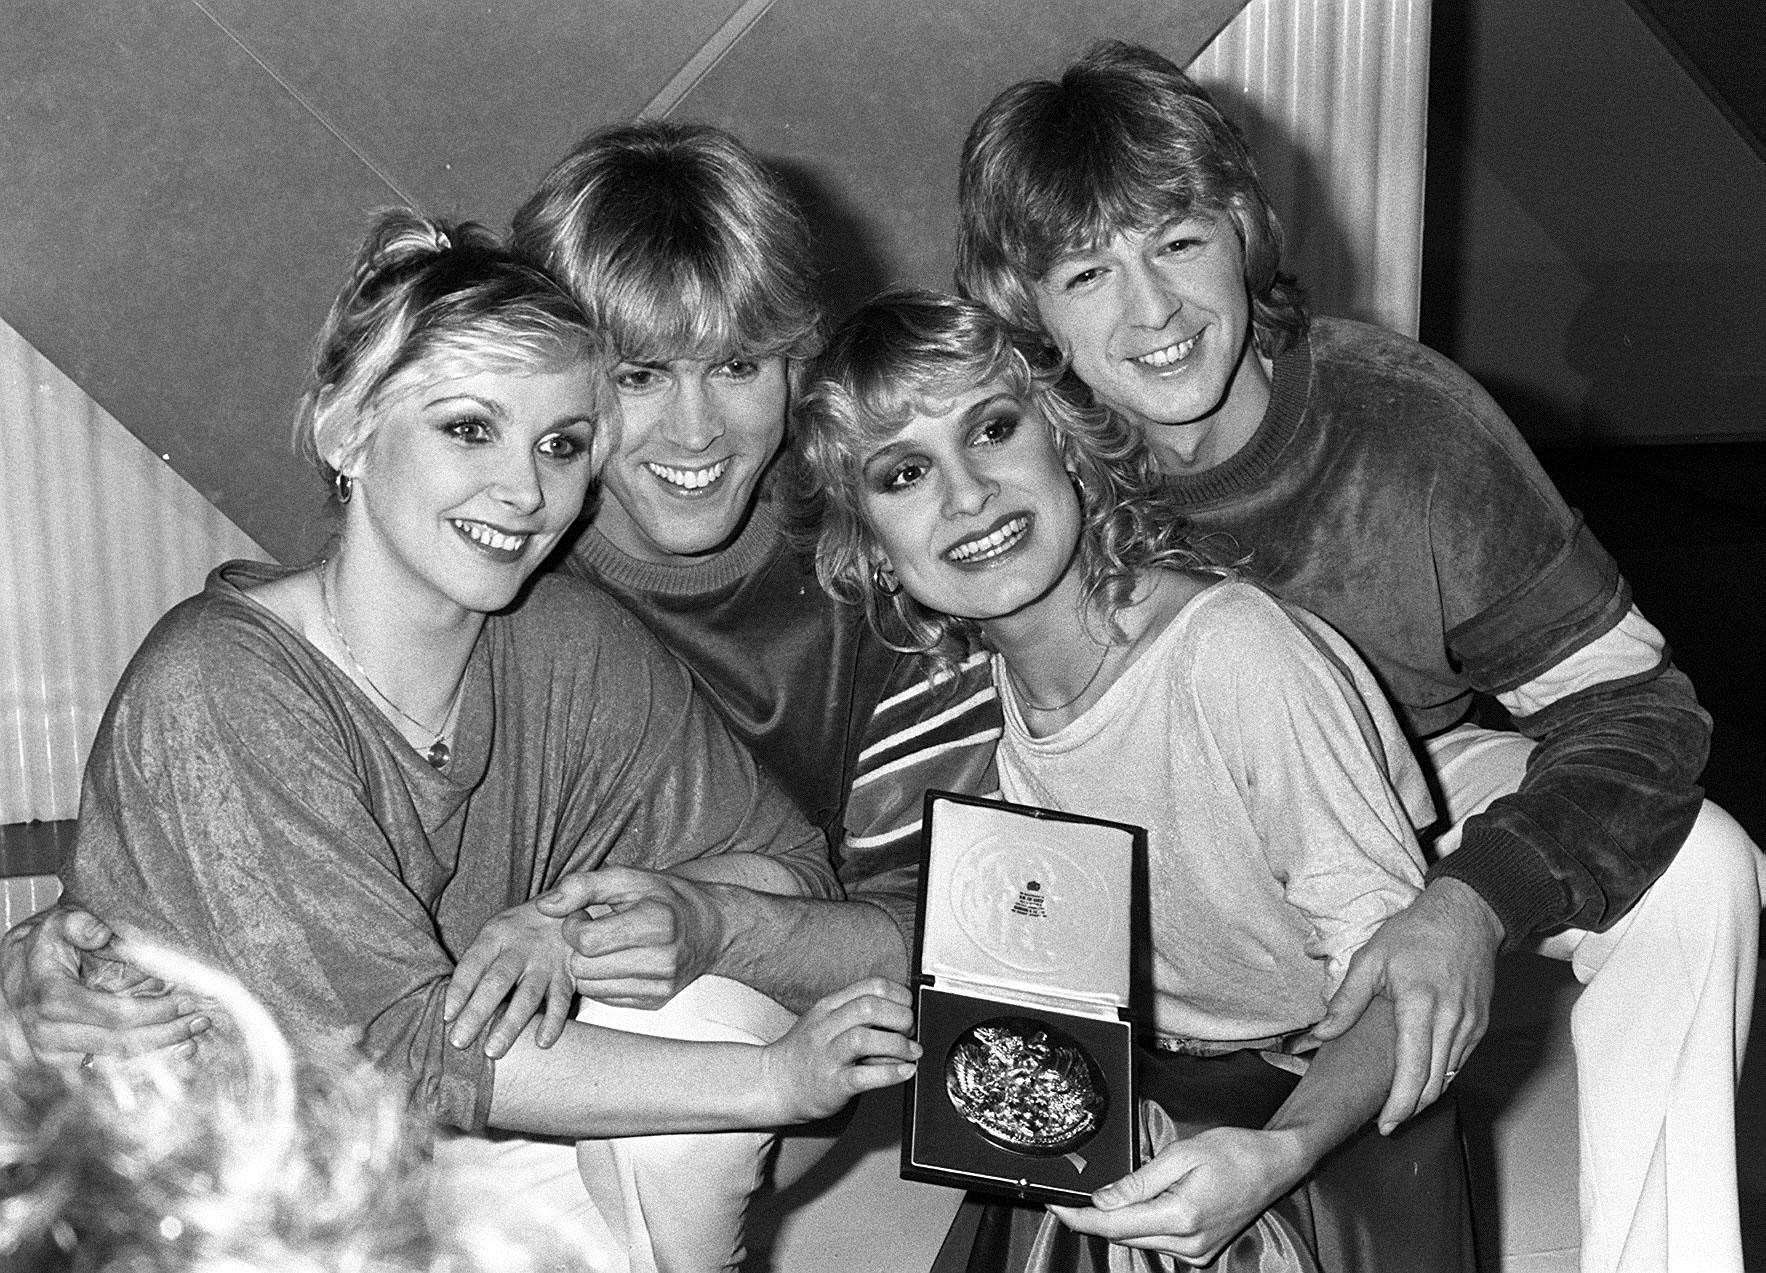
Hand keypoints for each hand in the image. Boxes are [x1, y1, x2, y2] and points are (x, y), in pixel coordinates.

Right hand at [0, 905, 209, 1063]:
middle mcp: (50, 1033)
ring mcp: (55, 1054)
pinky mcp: (63, 1064)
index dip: (155, 1011)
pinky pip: (108, 1072)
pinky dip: (143, 1068)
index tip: (188, 1001)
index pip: (114, 1015)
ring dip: (160, 1054)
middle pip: (120, 1043)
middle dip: (166, 1033)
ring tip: (194, 1039)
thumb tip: (103, 933)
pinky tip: (172, 1057)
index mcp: (53, 999)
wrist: (13, 975)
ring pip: (116, 1063)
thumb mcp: (58, 924)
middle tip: (201, 1021)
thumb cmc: (44, 948)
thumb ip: (80, 924)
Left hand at [445, 900, 574, 1057]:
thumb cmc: (522, 928)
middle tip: (459, 1042)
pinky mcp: (568, 974)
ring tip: (493, 1051)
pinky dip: (553, 1022)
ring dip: (510, 1025)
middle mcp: (521, 948)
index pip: (473, 964)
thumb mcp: (496, 930)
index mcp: (496, 934)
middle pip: (497, 982)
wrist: (571, 905)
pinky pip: (561, 1001)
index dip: (459, 990)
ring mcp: (546, 962)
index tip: (447, 1016)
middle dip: (476, 1014)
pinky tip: (541, 1042)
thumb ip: (478, 962)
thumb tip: (454, 1007)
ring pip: (527, 996)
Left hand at [537, 866, 731, 1008]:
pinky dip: (601, 979)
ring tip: (606, 945)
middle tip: (594, 929)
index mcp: (657, 923)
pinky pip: (603, 998)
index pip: (588, 940)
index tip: (584, 914)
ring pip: (589, 986)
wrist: (711, 929)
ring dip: (587, 965)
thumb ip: (583, 886)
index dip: (574, 925)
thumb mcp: (629, 877)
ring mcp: (659, 987)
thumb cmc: (668, 898)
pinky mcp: (653, 1003)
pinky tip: (617, 960)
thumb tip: (544, 906)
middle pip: (584, 967)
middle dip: (578, 947)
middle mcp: (662, 961)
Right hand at [759, 977, 918, 1123]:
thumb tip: (901, 1014)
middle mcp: (827, 1027)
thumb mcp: (826, 1020)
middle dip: (901, 1017)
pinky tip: (905, 1071)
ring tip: (911, 1052)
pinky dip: (891, 1073)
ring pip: (865, 1038)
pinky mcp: (832, 1084)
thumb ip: (857, 1013)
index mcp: (829, 1006)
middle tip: (910, 1031)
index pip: (871, 986)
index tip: (908, 1008)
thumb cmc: (806, 1052)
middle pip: (870, 1007)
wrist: (775, 1083)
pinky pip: (864, 1076)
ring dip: (898, 1044)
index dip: (899, 995)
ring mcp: (827, 1055)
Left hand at [1049, 1124, 1308, 1265]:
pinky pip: (1158, 1242)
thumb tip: (1102, 1201)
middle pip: (1124, 1236)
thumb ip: (1139, 1181)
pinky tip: (1137, 1204)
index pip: (1116, 1226)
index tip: (1055, 1207)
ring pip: (1140, 1240)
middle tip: (1070, 1198)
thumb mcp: (1181, 1154)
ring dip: (1119, 1221)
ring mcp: (1197, 1253)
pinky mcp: (1201, 1252)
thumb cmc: (1233, 1150)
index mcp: (1181, 1217)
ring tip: (1104, 1197)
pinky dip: (1142, 1225)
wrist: (1275, 1164)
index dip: (1080, 1219)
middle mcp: (1189, 1244)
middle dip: (1095, 1218)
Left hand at [1304, 877, 1501, 1131]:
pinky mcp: (1480, 1024)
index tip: (1384, 1124)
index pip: (1413, 1071)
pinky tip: (1422, 1079)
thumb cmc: (1416, 933)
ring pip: (1449, 1077)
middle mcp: (1451, 1020)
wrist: (1467, 915)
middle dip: (1411, 1110)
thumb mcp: (1371, 959)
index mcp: (1421, 1005)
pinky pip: (1460, 1062)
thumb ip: (1346, 1001)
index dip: (1399, 1105)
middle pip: (1434, 1083)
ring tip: (1400, 1106)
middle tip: (1387, 1123)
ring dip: (1426, 1096)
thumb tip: (1320, 1033)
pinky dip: (1441, 1076)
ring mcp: (1470, 1024)